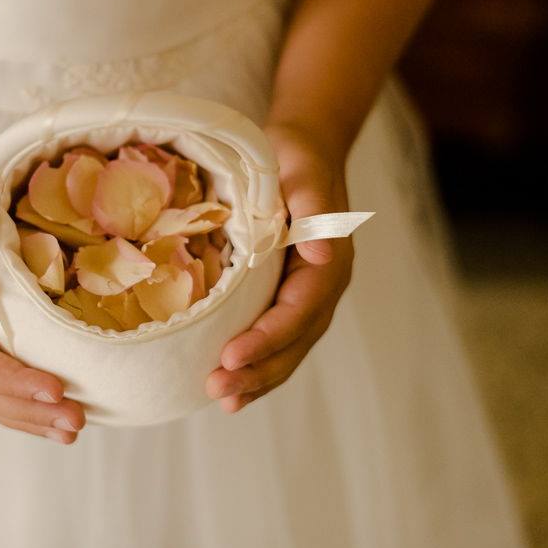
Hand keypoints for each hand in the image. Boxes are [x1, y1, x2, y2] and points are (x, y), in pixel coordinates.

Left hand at [206, 123, 354, 412]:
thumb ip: (315, 209)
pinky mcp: (284, 298)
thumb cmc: (296, 158)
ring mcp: (305, 297)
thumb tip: (321, 255)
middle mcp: (322, 287)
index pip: (298, 311)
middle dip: (258, 371)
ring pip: (286, 350)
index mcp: (328, 262)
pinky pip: (274, 340)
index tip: (230, 355)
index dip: (267, 338)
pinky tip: (229, 388)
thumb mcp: (304, 171)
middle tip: (219, 390)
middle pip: (294, 342)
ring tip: (222, 398)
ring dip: (256, 378)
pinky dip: (255, 366)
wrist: (303, 149)